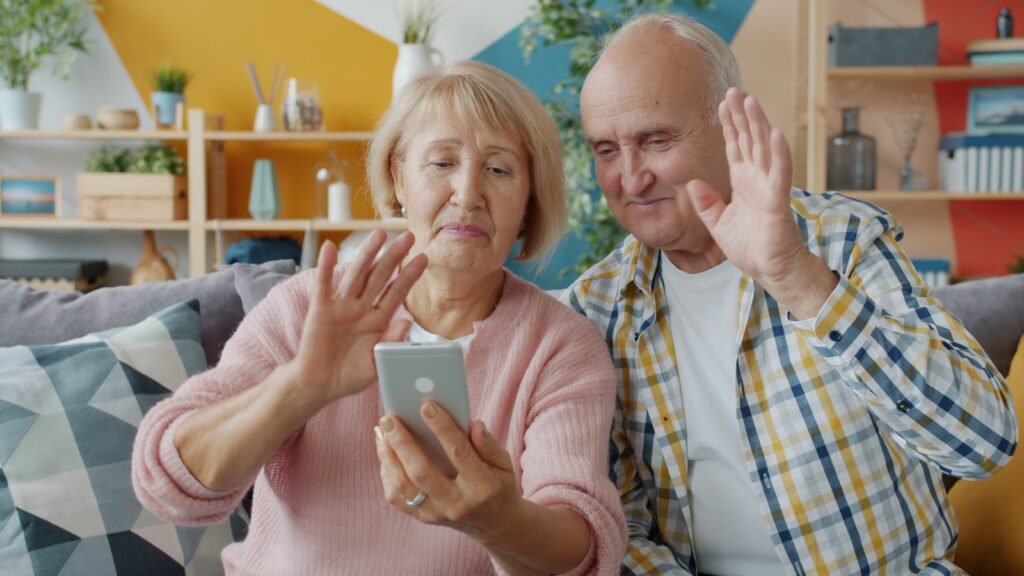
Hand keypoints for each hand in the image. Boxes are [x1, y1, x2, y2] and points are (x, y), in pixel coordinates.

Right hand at [289, 230, 426, 405]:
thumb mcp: (377, 363)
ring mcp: (341, 307)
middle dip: (394, 256)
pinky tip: (330, 248)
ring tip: (378, 234)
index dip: (409, 275)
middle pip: (379, 277)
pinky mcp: (320, 310)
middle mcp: (361, 308)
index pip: (396, 292)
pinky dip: (326, 266)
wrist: (319, 385)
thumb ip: (392, 343)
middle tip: (409, 236)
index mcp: (377, 320)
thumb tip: (407, 322)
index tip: (424, 258)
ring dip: (367, 254)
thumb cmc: (349, 375)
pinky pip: (323, 285)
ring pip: (356, 275)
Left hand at [375, 402, 519, 543]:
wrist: (495, 524)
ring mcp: (437, 514)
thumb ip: (489, 444)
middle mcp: (457, 503)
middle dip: (402, 442)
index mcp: (482, 487)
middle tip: (389, 418)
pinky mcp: (423, 518)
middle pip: (422, 472)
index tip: (427, 406)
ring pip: (403, 486)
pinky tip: (385, 451)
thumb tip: (473, 423)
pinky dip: (387, 472)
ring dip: (388, 456)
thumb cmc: (498, 485)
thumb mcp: (504, 464)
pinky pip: (397, 497)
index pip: (459, 453)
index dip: (442, 428)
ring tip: (382, 431)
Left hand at [685, 87, 809, 291]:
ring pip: (764, 149)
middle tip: (734, 89)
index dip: (730, 125)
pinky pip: (779, 174)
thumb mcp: (718, 224)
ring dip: (759, 124)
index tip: (723, 102)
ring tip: (752, 100)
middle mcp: (758, 180)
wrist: (770, 271)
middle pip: (749, 140)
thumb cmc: (750, 247)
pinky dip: (779, 153)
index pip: (735, 146)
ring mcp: (770, 187)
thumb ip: (706, 203)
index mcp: (744, 183)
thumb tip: (693, 182)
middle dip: (742, 115)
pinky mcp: (778, 201)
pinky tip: (775, 133)